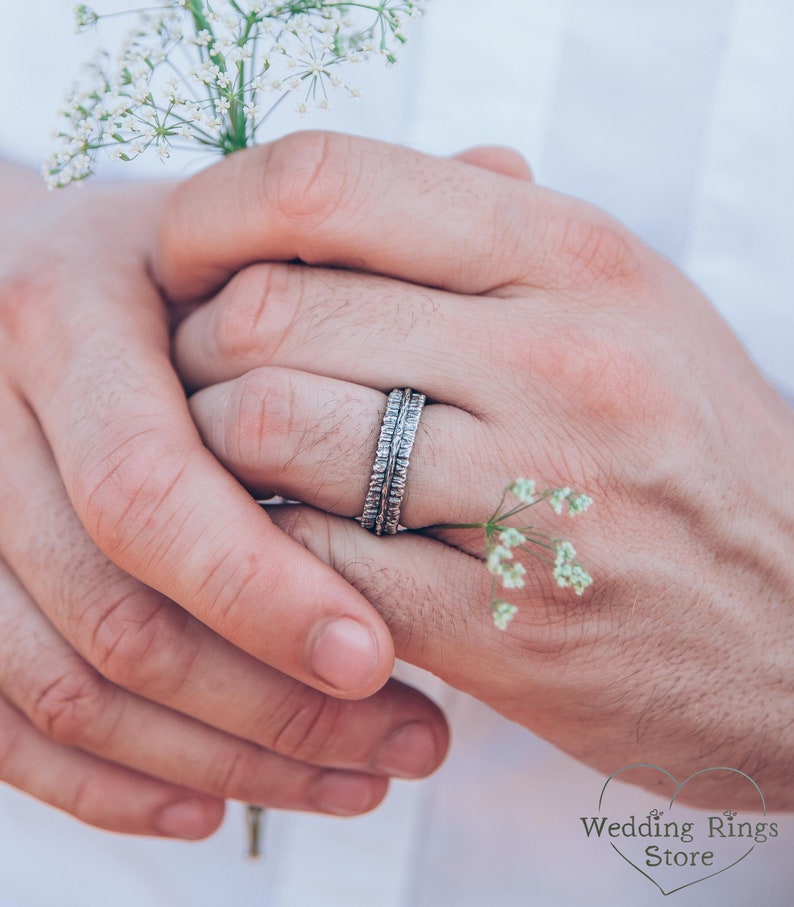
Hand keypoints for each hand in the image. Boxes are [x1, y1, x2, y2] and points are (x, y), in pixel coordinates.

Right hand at [0, 162, 447, 837]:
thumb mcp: (245, 221)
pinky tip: (213, 807)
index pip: (152, 488)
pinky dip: (106, 786)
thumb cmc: (172, 263)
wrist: (46, 293)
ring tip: (356, 781)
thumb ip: (359, 226)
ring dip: (219, 758)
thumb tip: (506, 169)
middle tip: (405, 740)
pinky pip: (3, 719)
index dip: (265, 589)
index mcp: (66, 310)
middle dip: (265, 697)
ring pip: (68, 682)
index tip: (386, 655)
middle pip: (115, 609)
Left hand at [156, 132, 793, 809]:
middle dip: (198, 347)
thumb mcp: (628, 309)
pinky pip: (312, 562)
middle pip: (273, 313)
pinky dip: (267, 547)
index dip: (217, 217)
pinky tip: (287, 543)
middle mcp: (559, 363)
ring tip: (240, 462)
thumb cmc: (695, 458)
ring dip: (217, 449)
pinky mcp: (504, 629)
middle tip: (203, 376)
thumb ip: (494, 240)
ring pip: (273, 433)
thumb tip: (346, 198)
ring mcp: (537, 501)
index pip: (329, 183)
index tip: (191, 262)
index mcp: (578, 260)